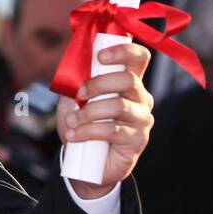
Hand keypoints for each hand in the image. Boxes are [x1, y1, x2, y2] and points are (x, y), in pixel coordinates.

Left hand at [56, 42, 153, 190]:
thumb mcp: (74, 102)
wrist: (88, 162)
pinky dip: (88, 131)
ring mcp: (142, 119)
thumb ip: (74, 85)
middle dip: (98, 84)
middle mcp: (141, 97)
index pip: (138, 58)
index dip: (123, 52)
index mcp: (128, 82)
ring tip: (72, 121)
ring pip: (119, 106)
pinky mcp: (137, 140)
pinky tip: (73, 136)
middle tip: (79, 94)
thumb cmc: (84, 125)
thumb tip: (70, 74)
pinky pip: (113, 131)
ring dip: (89, 112)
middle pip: (127, 80)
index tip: (100, 57)